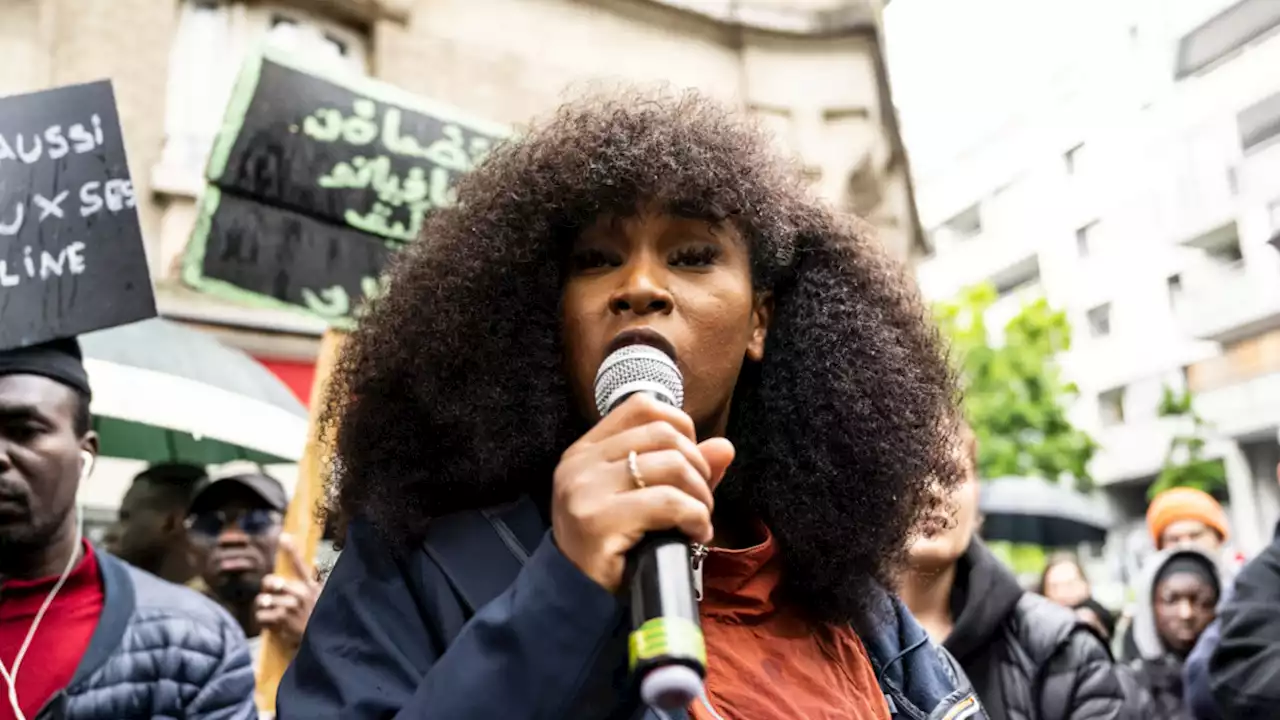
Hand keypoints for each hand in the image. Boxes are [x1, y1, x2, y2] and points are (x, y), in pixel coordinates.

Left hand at [255, 534, 319, 648]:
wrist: (322, 643)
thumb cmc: (321, 620)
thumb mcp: (322, 599)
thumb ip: (313, 583)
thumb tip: (313, 563)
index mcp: (310, 587)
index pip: (300, 564)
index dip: (292, 549)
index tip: (283, 537)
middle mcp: (300, 594)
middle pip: (271, 582)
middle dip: (266, 588)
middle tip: (269, 595)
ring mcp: (290, 608)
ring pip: (263, 600)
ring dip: (264, 608)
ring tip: (272, 613)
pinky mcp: (281, 622)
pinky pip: (261, 616)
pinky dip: (263, 622)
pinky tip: (272, 625)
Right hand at [552, 393, 734, 592]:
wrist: (577, 598)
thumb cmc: (614, 548)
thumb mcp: (643, 500)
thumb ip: (681, 470)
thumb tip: (725, 446)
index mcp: (586, 451)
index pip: (641, 406)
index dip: (680, 426)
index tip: (692, 462)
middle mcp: (580, 464)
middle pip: (663, 434)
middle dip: (698, 466)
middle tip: (701, 501)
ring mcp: (584, 490)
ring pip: (671, 465)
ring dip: (700, 495)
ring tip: (699, 520)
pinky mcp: (597, 521)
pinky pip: (668, 503)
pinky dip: (695, 517)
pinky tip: (695, 534)